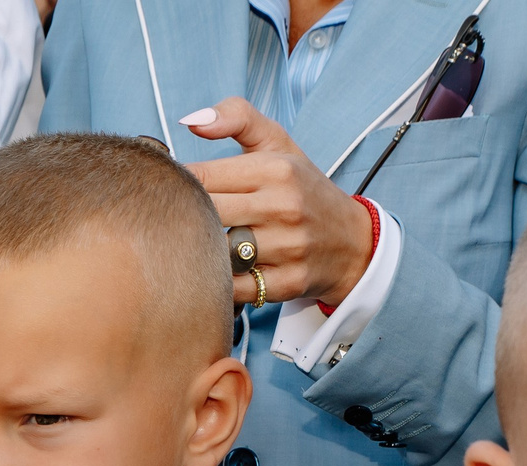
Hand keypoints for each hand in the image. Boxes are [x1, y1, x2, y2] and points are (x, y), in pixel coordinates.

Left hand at [183, 99, 377, 307]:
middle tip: (176, 220)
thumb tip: (190, 121)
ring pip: (216, 252)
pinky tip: (217, 270)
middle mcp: (284, 207)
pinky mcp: (287, 282)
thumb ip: (236, 118)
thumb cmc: (302, 188)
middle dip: (184, 218)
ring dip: (200, 250)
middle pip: (204, 214)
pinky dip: (217, 281)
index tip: (174, 191)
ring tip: (197, 243)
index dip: (178, 186)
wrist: (352, 242)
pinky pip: (231, 287)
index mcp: (276, 169)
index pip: (201, 177)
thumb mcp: (278, 144)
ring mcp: (287, 247)